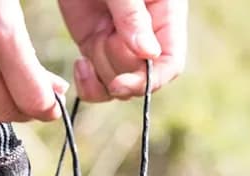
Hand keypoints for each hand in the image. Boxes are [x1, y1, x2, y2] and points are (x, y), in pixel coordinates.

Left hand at [59, 0, 187, 100]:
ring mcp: (119, 45)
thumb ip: (132, 15)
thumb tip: (148, 53)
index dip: (148, 80)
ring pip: (117, 84)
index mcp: (165, 17)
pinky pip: (98, 84)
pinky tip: (80, 67)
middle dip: (118, 67)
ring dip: (100, 72)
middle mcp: (146, 37)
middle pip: (140, 78)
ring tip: (93, 38)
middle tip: (102, 37)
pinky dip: (88, 86)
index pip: (169, 64)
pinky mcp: (96, 48)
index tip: (120, 83)